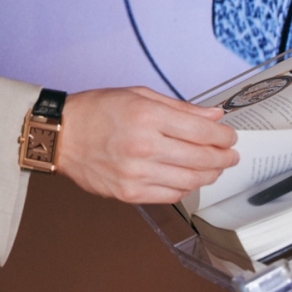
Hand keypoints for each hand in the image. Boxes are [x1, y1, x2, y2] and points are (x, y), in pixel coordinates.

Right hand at [54, 86, 238, 203]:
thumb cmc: (96, 111)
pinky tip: (189, 179)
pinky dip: (186, 188)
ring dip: (210, 175)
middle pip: (202, 158)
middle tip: (230, 155)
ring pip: (191, 180)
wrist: (61, 135)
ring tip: (214, 168)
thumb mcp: (138, 95)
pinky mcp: (129, 193)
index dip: (223, 136)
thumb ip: (179, 107)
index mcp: (147, 116)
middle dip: (224, 157)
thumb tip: (213, 115)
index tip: (229, 136)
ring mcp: (136, 173)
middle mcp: (144, 146)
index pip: (202, 130)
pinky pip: (171, 195)